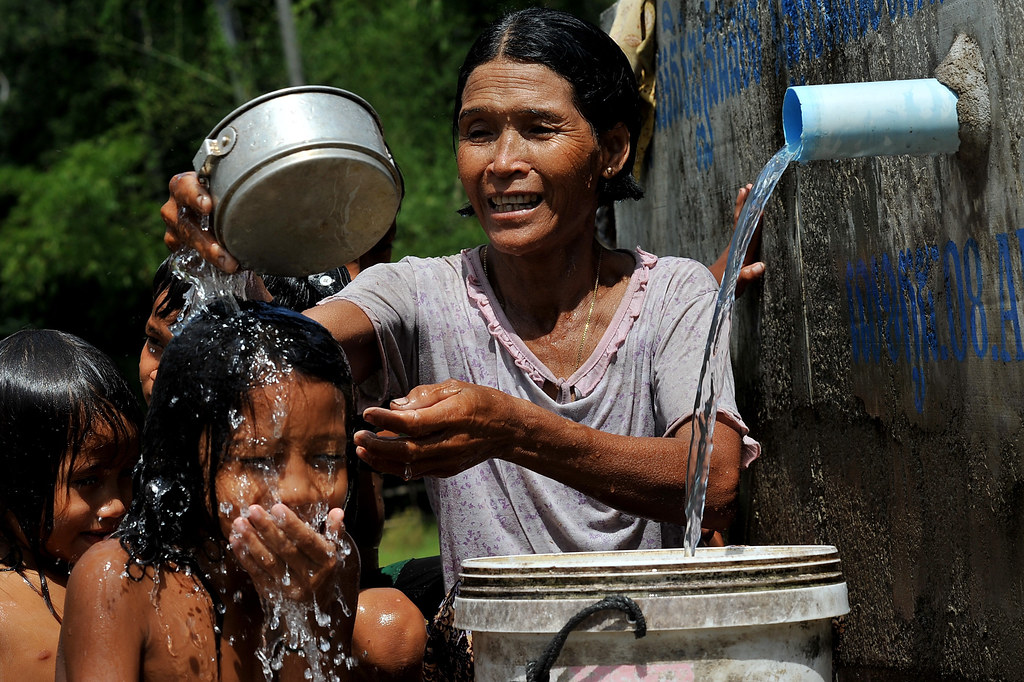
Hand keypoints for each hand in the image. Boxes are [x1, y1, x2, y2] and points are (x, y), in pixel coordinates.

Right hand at [160, 171, 239, 272]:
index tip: (208, 206)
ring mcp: (174, 224)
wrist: (219, 210)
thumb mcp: (230, 187)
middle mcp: (176, 204)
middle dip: (206, 241)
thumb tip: (278, 188)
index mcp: (187, 184)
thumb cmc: (226, 194)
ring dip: (208, 254)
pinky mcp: (175, 242)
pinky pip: (184, 255)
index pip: (185, 186)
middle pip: (185, 222)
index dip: (195, 195)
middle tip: (225, 255)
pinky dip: (204, 262)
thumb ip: (241, 188)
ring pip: (185, 240)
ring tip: (230, 265)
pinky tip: (223, 268)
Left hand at [228, 503, 355, 602]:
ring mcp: (290, 588)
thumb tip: (337, 511)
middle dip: (267, 528)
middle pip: (285, 550)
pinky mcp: (273, 594)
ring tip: (239, 523)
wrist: (316, 610)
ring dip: (251, 541)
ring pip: (268, 562)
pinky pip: (257, 573)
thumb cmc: (323, 570)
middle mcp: (309, 576)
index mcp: (326, 562)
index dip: (292, 524)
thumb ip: (335, 531)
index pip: (307, 541)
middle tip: (252, 510)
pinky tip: (235, 541)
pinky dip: (244, 557)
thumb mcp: (335, 552)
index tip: (276, 507)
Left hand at [356, 379, 515, 478]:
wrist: (506, 430)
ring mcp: (449, 460)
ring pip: (409, 466)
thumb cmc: (479, 401)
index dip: (387, 420)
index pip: (414, 422)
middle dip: (377, 445)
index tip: (367, 412)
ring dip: (381, 460)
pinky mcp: (447, 471)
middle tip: (357, 436)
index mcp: (454, 417)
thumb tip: (394, 406)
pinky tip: (378, 457)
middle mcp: (451, 442)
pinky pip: (415, 472)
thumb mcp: (455, 387)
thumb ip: (424, 395)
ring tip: (361, 449)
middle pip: (407, 450)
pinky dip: (394, 467)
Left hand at [708, 183, 764, 296]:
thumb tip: (761, 266)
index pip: (748, 232)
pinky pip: (738, 228)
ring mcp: (734, 246)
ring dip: (743, 206)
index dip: (755, 219)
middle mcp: (736, 246)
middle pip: (741, 221)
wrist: (706, 291)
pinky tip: (745, 212)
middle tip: (748, 186)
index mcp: (740, 253)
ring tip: (744, 190)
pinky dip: (742, 216)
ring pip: (739, 222)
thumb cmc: (722, 289)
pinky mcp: (733, 249)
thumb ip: (746, 276)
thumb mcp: (736, 285)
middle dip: (745, 204)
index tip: (759, 204)